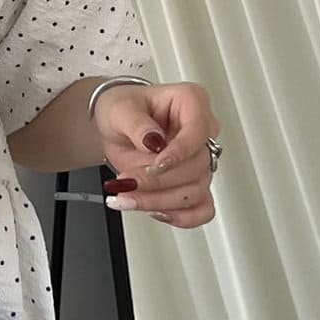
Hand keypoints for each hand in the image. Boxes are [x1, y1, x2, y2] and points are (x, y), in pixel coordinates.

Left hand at [94, 81, 220, 229]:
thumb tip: (152, 140)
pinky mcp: (194, 184)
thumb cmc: (124, 110)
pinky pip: (202, 209)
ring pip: (196, 191)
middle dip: (158, 182)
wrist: (116, 128)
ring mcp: (200, 161)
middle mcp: (201, 133)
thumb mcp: (121, 110)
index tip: (155, 166)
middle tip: (126, 183)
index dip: (179, 153)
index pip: (198, 130)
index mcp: (192, 103)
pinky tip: (155, 211)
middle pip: (196, 167)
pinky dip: (182, 217)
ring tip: (127, 198)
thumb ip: (137, 125)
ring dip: (160, 201)